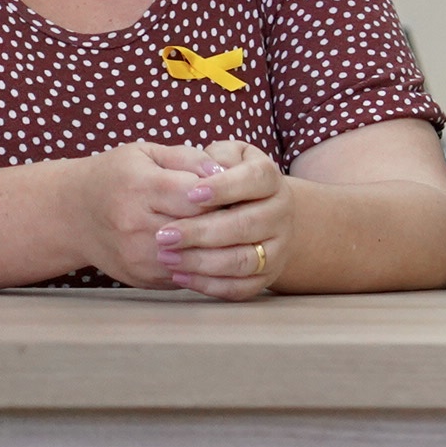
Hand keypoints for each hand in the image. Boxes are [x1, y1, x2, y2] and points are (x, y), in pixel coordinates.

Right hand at [59, 141, 230, 287]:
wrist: (73, 215)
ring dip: (221, 247)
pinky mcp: (142, 277)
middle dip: (229, 220)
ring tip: (238, 232)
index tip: (241, 188)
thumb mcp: (147, 153)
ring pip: (196, 257)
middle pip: (198, 228)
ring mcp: (137, 256)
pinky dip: (205, 263)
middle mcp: (135, 225)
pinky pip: (185, 274)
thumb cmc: (116, 176)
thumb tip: (223, 171)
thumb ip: (188, 158)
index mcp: (139, 187)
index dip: (224, 192)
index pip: (196, 195)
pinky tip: (218, 250)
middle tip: (248, 211)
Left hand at [154, 141, 295, 300]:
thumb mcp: (227, 158)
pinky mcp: (266, 277)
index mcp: (271, 181)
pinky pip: (240, 288)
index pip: (255, 179)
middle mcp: (281, 215)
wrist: (260, 213)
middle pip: (246, 225)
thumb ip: (214, 158)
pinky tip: (180, 275)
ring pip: (243, 260)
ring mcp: (276, 248)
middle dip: (202, 232)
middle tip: (164, 235)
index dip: (225, 187)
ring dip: (202, 261)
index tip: (192, 193)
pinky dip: (209, 285)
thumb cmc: (230, 181)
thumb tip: (206, 169)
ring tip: (167, 257)